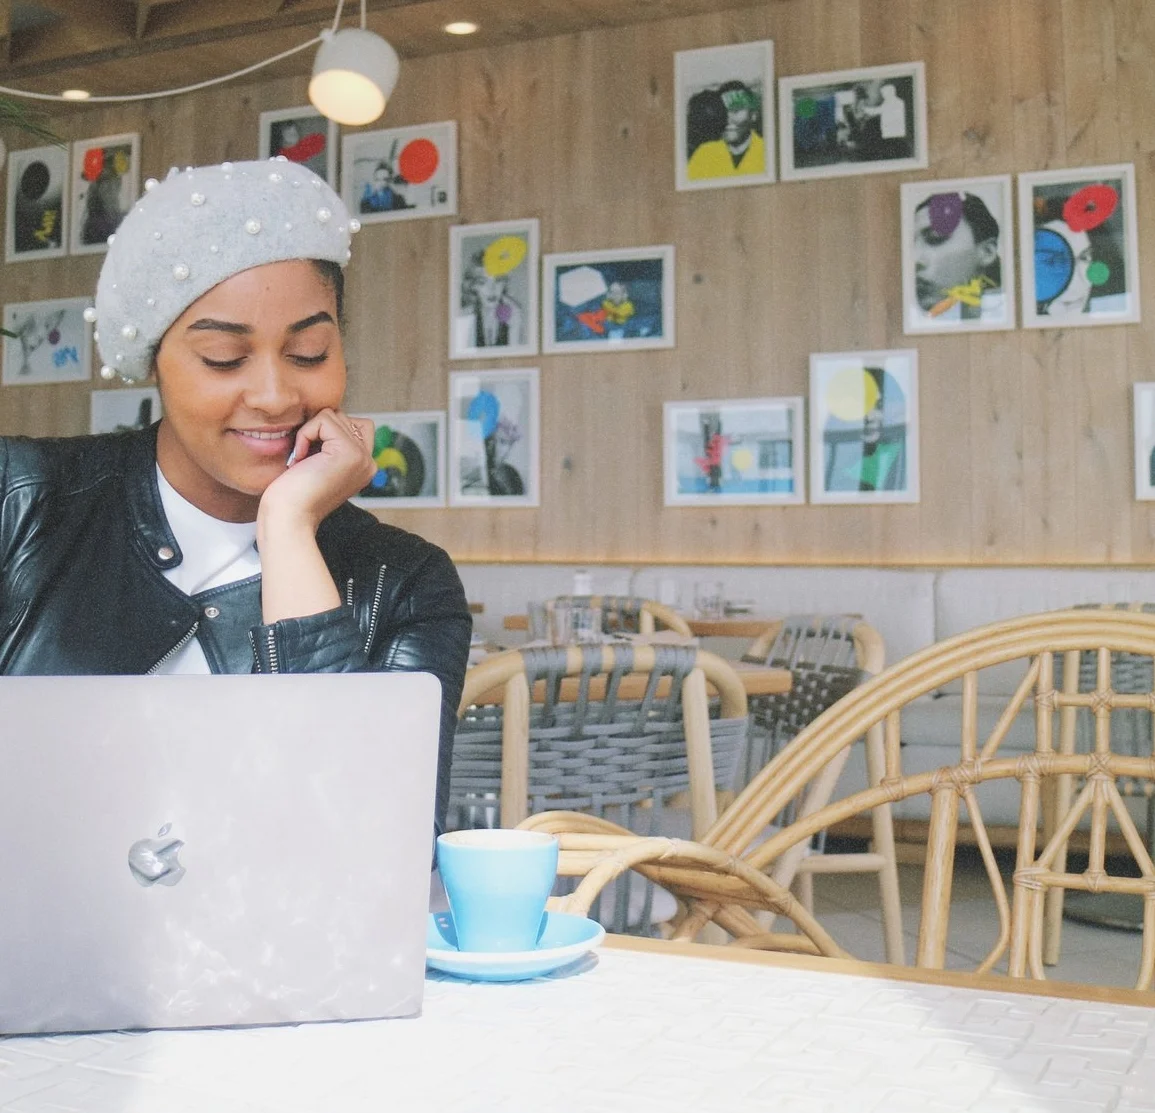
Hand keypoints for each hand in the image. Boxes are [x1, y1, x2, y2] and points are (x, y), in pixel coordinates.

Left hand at [258, 408, 374, 531]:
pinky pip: (324, 420)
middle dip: (318, 431)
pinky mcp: (349, 452)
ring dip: (309, 432)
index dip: (327, 433)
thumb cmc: (293, 494)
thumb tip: (327, 414)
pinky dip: (305, 434)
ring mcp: (362, 457)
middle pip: (343, 417)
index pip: (354, 425)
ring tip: (303, 461)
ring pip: (333, 415)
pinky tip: (301, 459)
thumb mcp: (319, 465)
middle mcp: (368, 462)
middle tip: (306, 460)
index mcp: (363, 467)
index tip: (311, 460)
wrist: (289, 517)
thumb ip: (331, 444)